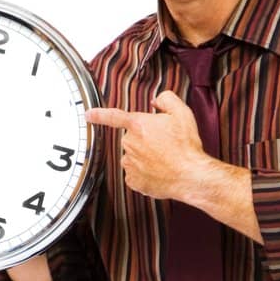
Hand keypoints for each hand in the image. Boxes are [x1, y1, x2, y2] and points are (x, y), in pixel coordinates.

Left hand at [85, 91, 205, 199]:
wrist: (190, 175)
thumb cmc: (186, 146)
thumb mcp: (182, 112)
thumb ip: (166, 99)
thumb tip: (156, 101)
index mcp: (138, 125)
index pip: (114, 117)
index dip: (99, 115)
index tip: (88, 114)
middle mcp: (130, 144)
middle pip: (132, 138)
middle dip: (144, 139)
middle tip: (164, 144)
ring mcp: (130, 164)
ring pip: (133, 157)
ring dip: (144, 157)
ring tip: (164, 160)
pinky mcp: (133, 181)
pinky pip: (135, 174)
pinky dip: (144, 173)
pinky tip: (158, 172)